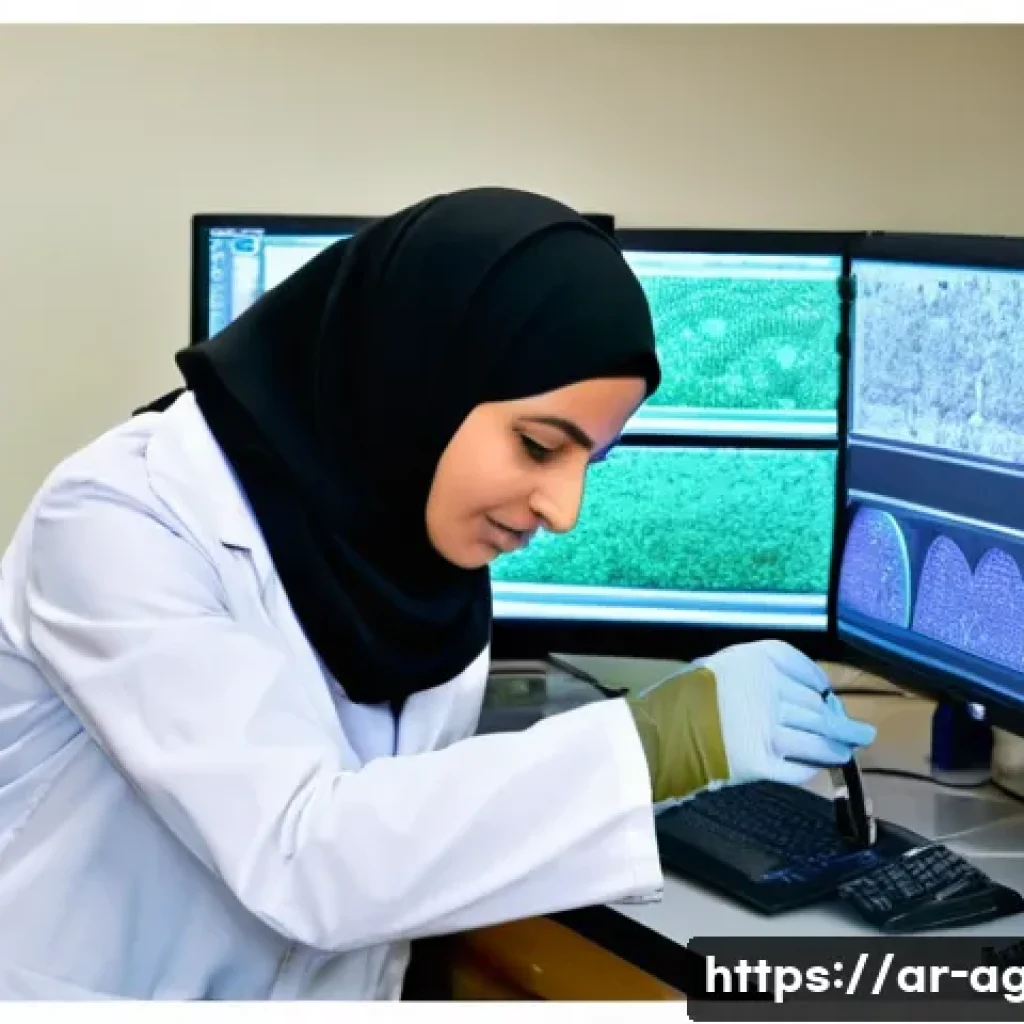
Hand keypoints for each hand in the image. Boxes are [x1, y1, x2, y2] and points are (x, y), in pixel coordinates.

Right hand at [626, 640, 876, 802]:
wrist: (656, 731)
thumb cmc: (681, 695)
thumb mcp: (719, 665)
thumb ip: (755, 672)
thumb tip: (796, 691)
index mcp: (759, 660)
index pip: (807, 672)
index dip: (822, 687)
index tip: (828, 697)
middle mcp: (772, 691)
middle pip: (818, 708)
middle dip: (840, 721)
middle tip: (859, 731)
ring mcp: (770, 729)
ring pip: (817, 740)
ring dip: (836, 747)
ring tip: (847, 750)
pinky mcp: (763, 763)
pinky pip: (798, 769)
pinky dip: (809, 770)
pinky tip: (814, 768)